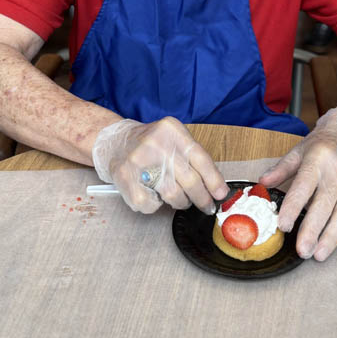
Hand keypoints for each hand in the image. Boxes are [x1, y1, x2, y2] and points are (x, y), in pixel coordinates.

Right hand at [91, 117, 227, 213]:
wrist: (116, 141)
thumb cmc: (151, 145)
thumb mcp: (174, 140)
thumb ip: (193, 158)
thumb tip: (216, 187)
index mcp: (173, 131)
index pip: (201, 159)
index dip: (214, 180)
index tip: (221, 195)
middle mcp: (157, 143)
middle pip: (189, 180)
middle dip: (201, 198)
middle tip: (206, 206)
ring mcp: (139, 159)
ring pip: (172, 194)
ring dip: (180, 202)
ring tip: (179, 199)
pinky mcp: (125, 176)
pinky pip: (150, 204)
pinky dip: (156, 206)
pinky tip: (155, 196)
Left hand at [260, 108, 336, 260]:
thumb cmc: (323, 143)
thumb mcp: (299, 150)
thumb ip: (281, 169)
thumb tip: (262, 183)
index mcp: (317, 161)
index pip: (303, 187)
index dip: (293, 207)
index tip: (284, 226)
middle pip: (324, 205)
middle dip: (312, 230)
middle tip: (302, 251)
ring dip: (333, 236)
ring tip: (320, 255)